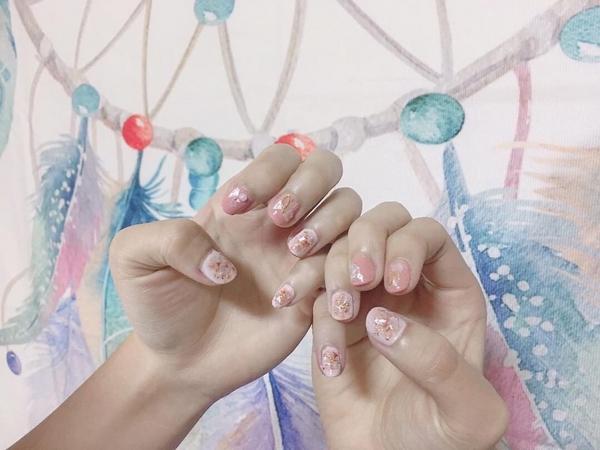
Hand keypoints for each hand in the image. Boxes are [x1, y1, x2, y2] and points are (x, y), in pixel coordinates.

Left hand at [109, 145, 360, 403]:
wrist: (179, 362)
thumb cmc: (158, 305)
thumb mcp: (135, 258)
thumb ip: (169, 237)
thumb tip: (224, 261)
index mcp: (242, 205)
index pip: (280, 158)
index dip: (267, 172)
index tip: (234, 207)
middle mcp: (279, 223)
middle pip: (326, 169)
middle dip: (309, 184)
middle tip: (277, 218)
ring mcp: (302, 257)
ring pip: (349, 210)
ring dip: (328, 223)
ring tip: (294, 251)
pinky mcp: (316, 295)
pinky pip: (344, 269)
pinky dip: (325, 276)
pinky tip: (285, 301)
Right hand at [311, 203, 507, 449]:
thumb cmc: (437, 438)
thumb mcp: (468, 413)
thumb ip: (440, 364)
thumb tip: (383, 319)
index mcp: (450, 294)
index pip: (430, 237)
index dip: (410, 245)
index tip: (394, 282)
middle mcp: (406, 284)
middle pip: (385, 223)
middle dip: (367, 239)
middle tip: (360, 281)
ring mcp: (366, 296)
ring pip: (343, 248)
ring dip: (335, 272)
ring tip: (339, 317)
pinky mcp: (330, 316)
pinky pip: (313, 290)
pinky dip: (308, 303)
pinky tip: (327, 354)